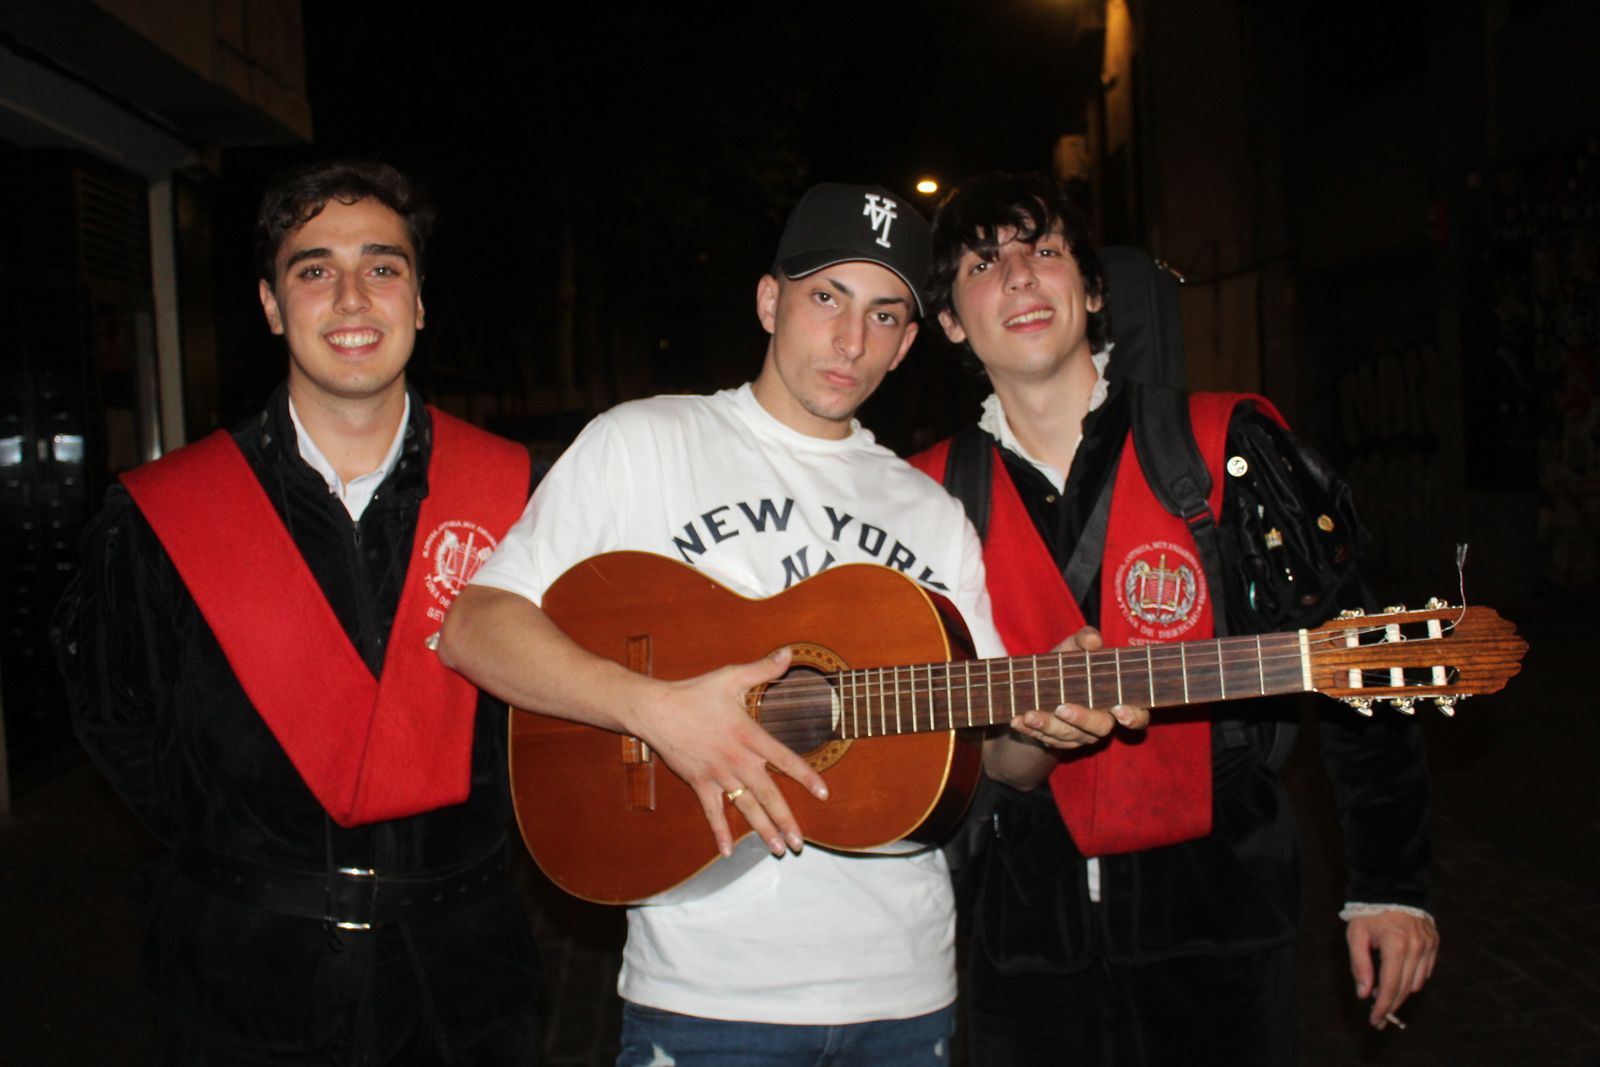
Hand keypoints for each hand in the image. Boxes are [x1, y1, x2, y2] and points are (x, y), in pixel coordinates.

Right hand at [630, 647, 827, 859]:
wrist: (657, 711)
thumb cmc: (695, 693)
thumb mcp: (731, 677)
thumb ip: (763, 668)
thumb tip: (788, 653)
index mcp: (749, 735)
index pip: (785, 759)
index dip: (806, 777)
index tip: (823, 794)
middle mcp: (737, 760)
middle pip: (768, 795)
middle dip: (786, 820)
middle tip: (800, 842)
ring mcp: (718, 775)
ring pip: (746, 808)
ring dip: (763, 830)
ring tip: (779, 849)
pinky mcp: (700, 783)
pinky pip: (712, 812)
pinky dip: (720, 832)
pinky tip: (728, 852)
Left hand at [1009, 626, 1148, 747]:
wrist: (1037, 688)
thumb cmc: (1066, 666)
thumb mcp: (1073, 649)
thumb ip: (1083, 641)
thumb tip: (1092, 640)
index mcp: (1116, 700)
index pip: (1137, 716)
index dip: (1133, 716)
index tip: (1119, 710)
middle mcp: (1101, 722)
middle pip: (1100, 728)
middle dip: (1081, 719)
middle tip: (1062, 708)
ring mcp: (1079, 736)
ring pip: (1068, 737)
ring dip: (1047, 725)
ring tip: (1029, 714)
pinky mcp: (1056, 742)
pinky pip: (1044, 740)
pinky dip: (1029, 730)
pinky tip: (1017, 720)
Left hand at [1347, 909, 1438, 1027]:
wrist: (1391, 887)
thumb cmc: (1369, 913)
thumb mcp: (1356, 936)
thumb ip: (1359, 965)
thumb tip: (1364, 994)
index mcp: (1396, 946)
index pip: (1390, 986)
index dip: (1382, 1006)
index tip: (1374, 1020)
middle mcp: (1416, 948)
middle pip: (1404, 989)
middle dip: (1391, 1006)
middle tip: (1379, 1018)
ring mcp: (1428, 946)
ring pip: (1416, 983)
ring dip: (1401, 993)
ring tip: (1384, 996)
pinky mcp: (1434, 943)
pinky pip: (1425, 971)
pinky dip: (1412, 980)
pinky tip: (1399, 979)